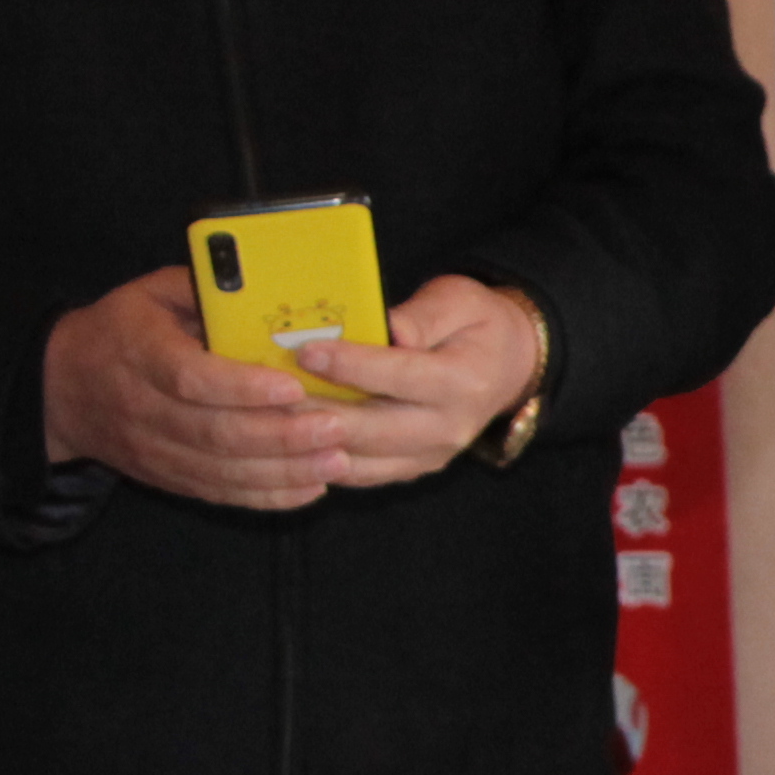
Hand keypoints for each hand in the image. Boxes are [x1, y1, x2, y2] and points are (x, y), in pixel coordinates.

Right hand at [41, 269, 346, 509]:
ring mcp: (155, 450)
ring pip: (222, 471)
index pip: (192, 378)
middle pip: (216, 433)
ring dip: (284, 471)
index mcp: (142, 355)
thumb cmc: (120, 331)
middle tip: (337, 428)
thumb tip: (266, 287)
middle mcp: (146, 409)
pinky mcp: (167, 476)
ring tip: (336, 462)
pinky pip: (219, 493)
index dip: (243, 387)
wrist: (62, 388)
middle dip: (281, 435)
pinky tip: (309, 489)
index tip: (292, 385)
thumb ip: (204, 289)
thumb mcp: (151, 294)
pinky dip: (266, 496)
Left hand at [284, 272, 545, 490]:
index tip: (305, 350)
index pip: (399, 375)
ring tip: (269, 417)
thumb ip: (423, 315)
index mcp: (463, 382)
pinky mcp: (413, 469)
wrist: (507, 368)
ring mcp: (430, 455)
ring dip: (310, 442)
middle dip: (315, 410)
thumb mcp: (460, 300)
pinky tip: (290, 440)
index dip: (350, 365)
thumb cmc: (476, 326)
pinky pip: (360, 474)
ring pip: (359, 459)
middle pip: (371, 428)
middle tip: (268, 393)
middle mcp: (448, 427)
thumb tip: (389, 330)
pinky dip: (321, 460)